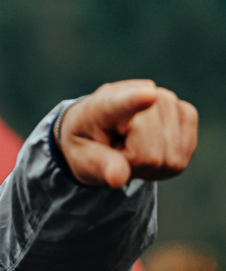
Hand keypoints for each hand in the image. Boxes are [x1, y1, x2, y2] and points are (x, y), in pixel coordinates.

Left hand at [58, 80, 197, 187]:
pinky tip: (152, 149)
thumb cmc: (88, 144)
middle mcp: (141, 92)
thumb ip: (99, 166)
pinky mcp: (187, 114)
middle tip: (118, 153)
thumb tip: (118, 178)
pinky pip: (183, 156)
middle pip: (150, 155)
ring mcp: (168, 101)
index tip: (148, 96)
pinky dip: (168, 162)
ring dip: (151, 165)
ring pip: (170, 158)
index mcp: (103, 104)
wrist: (101, 129)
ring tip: (133, 150)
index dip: (136, 100)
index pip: (123, 102)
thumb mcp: (82, 159)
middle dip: (134, 165)